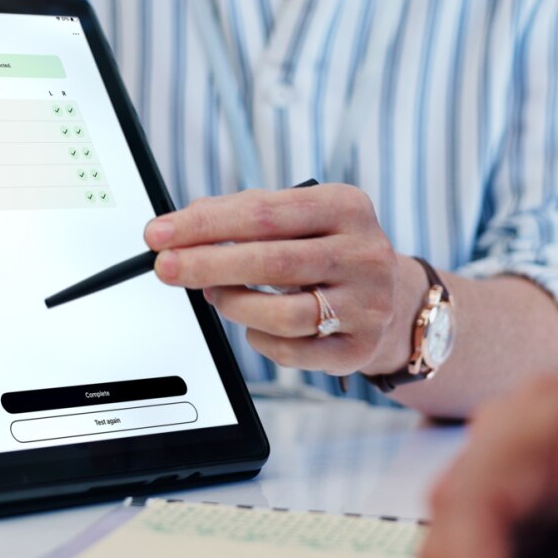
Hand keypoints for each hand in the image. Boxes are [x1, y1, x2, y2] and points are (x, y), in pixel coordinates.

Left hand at [143, 184, 425, 376]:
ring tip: (215, 294)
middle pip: (272, 261)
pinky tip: (253, 324)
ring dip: (233, 304)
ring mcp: (367, 304)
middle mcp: (363, 253)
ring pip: (282, 313)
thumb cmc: (332, 250)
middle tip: (167, 267)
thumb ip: (246, 213)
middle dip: (207, 264)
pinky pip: (291, 350)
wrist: (396, 299)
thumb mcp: (302, 216)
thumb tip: (185, 222)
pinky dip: (258, 338)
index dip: (206, 223)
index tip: (161, 232)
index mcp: (346, 206)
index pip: (264, 212)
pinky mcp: (358, 347)